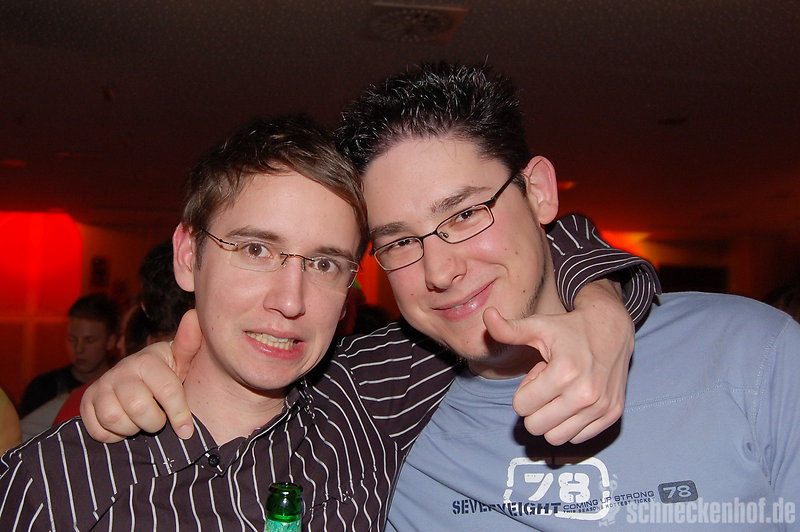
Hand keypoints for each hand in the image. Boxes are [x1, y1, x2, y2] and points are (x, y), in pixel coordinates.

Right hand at [80, 310, 201, 441]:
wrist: (138, 381)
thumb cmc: (166, 373)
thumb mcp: (181, 360)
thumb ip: (189, 344)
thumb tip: (194, 315)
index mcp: (146, 360)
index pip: (167, 391)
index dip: (179, 414)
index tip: (186, 430)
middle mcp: (120, 370)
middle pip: (138, 408)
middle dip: (154, 422)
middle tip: (159, 420)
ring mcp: (101, 385)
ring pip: (114, 419)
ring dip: (132, 429)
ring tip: (141, 422)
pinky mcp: (86, 403)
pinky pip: (97, 430)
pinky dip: (112, 436)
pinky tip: (124, 425)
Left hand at [484, 280, 633, 444]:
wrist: (612, 328)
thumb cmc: (569, 329)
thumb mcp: (537, 326)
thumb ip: (508, 329)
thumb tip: (487, 315)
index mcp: (564, 372)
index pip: (521, 406)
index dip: (524, 390)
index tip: (538, 373)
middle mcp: (585, 393)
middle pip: (535, 426)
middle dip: (535, 407)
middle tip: (548, 385)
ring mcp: (601, 406)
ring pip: (556, 438)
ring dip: (552, 419)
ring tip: (561, 392)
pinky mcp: (612, 414)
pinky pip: (578, 437)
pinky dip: (571, 423)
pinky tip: (575, 399)